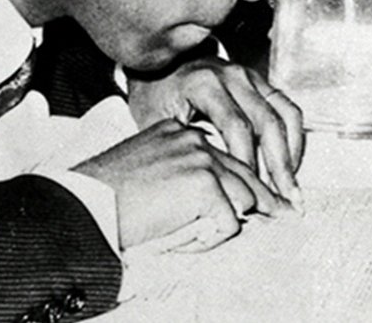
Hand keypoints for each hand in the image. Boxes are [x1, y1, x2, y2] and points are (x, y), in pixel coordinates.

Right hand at [73, 119, 281, 249]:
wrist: (85, 205)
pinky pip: (229, 222)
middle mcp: (193, 138)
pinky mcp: (204, 185)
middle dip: (265, 197)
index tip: (263, 197)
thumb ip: (179, 172)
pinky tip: (184, 240)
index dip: (243, 181)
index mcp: (178, 131)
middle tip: (285, 211)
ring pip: (245, 197)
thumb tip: (215, 197)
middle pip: (245, 171)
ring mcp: (201, 159)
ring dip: (228, 223)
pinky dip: (211, 239)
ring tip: (202, 235)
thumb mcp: (147, 168)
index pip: (225, 156)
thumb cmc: (105, 195)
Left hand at [127, 58, 303, 205]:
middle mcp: (232, 76)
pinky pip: (287, 109)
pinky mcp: (261, 81)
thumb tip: (205, 190)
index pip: (236, 127)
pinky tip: (289, 165)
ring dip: (292, 155)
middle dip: (278, 166)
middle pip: (267, 123)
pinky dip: (294, 138)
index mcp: (204, 84)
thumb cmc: (156, 97)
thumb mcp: (158, 121)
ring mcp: (250, 76)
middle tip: (284, 202)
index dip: (247, 163)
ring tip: (291, 189)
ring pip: (284, 116)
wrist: (162, 63)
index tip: (250, 194)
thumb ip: (184, 149)